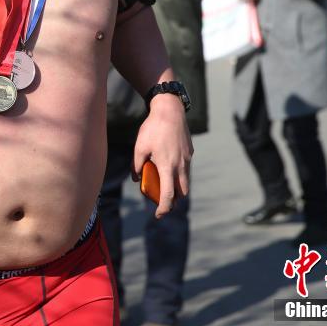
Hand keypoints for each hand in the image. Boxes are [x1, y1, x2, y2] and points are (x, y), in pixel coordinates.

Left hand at [132, 94, 192, 218]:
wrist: (169, 110)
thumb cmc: (152, 129)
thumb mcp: (139, 147)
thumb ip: (136, 165)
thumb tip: (137, 178)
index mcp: (167, 167)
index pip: (168, 196)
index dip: (164, 208)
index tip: (158, 215)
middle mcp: (181, 165)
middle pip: (182, 192)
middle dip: (174, 200)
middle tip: (162, 199)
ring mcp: (187, 158)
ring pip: (185, 180)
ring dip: (177, 186)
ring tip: (164, 182)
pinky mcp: (190, 151)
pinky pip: (186, 167)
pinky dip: (178, 172)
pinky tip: (168, 163)